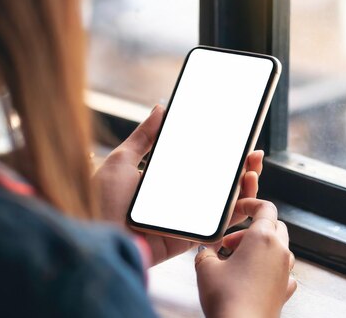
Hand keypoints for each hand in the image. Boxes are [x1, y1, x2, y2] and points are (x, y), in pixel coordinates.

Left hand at [93, 105, 264, 265]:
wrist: (91, 232)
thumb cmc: (98, 198)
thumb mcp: (121, 160)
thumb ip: (144, 136)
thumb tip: (160, 108)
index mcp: (166, 182)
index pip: (202, 167)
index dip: (223, 156)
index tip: (240, 141)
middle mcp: (178, 201)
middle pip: (219, 186)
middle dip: (242, 170)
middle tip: (255, 155)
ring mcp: (184, 220)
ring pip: (224, 207)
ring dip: (244, 190)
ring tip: (253, 171)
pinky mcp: (186, 238)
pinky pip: (216, 228)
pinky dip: (235, 214)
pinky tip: (244, 196)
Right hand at [195, 199, 296, 317]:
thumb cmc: (228, 300)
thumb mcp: (205, 269)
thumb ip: (205, 253)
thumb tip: (205, 252)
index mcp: (263, 238)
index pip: (266, 208)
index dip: (251, 204)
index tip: (241, 208)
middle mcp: (279, 252)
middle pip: (275, 226)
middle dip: (252, 229)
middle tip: (230, 242)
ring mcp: (285, 271)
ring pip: (279, 248)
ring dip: (259, 248)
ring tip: (237, 261)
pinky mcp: (285, 290)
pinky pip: (281, 271)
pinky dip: (268, 269)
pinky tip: (252, 278)